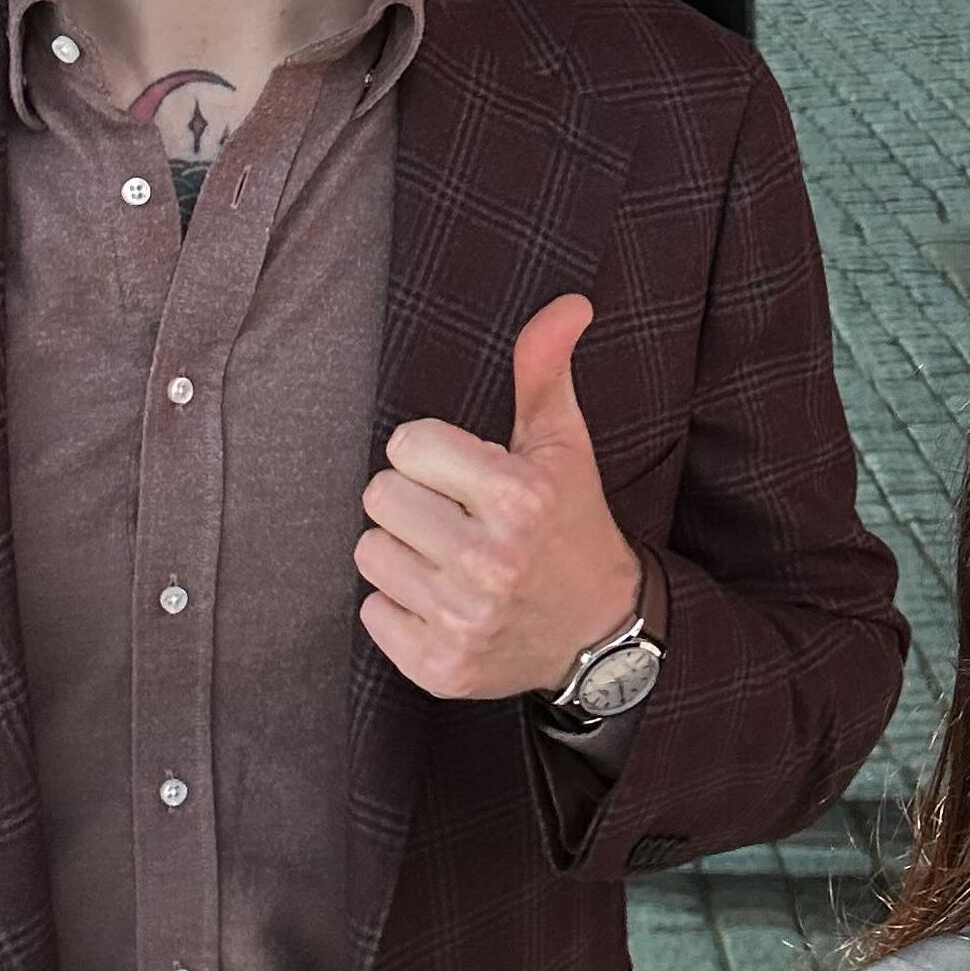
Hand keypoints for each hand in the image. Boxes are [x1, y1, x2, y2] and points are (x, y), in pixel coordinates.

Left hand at [357, 292, 642, 701]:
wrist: (599, 630)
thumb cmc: (570, 525)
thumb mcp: (562, 444)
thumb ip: (546, 369)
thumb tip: (568, 303)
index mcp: (519, 497)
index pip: (407, 445)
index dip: (433, 455)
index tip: (465, 476)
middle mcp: (491, 561)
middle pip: (379, 497)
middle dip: (413, 501)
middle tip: (454, 518)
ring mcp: (463, 619)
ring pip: (370, 554)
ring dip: (403, 553)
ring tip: (449, 560)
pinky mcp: (440, 666)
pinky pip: (372, 613)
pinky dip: (400, 608)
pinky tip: (443, 601)